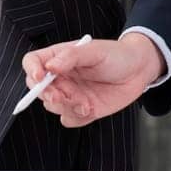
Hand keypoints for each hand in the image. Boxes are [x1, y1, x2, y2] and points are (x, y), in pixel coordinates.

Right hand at [22, 34, 162, 128]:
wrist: (139, 70)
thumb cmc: (117, 55)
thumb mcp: (94, 50)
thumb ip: (71, 56)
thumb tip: (50, 66)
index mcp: (59, 58)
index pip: (32, 63)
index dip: (31, 71)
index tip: (40, 78)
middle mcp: (61, 77)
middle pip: (37, 89)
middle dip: (47, 95)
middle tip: (62, 96)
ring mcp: (70, 94)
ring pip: (52, 107)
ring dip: (66, 107)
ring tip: (85, 101)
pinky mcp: (80, 109)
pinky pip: (68, 119)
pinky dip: (77, 117)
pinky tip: (91, 108)